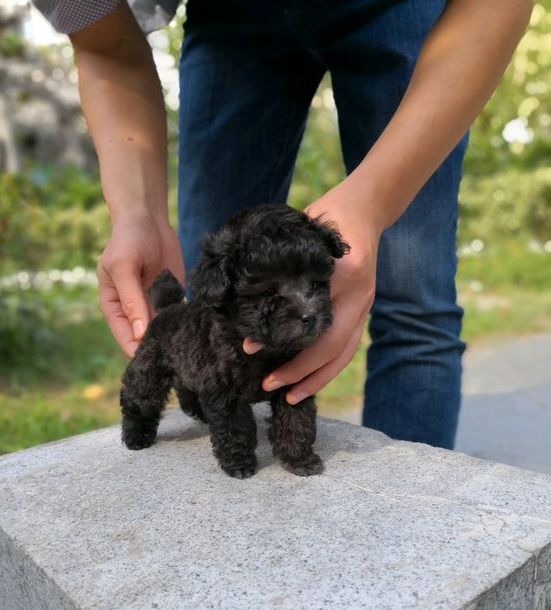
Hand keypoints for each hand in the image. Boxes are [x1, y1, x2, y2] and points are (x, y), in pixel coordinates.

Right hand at [98, 211, 184, 356]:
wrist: (148, 218)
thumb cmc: (128, 240)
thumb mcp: (124, 267)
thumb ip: (131, 300)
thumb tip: (139, 334)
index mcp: (114, 308)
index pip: (125, 340)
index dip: (139, 352)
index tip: (157, 359)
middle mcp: (133, 312)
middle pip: (146, 340)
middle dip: (160, 347)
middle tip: (179, 355)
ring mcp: (154, 307)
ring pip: (164, 332)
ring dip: (175, 338)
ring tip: (189, 345)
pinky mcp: (172, 299)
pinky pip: (179, 318)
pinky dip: (186, 324)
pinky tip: (197, 330)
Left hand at [247, 182, 380, 402]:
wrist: (365, 210)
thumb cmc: (324, 220)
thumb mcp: (300, 235)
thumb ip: (279, 269)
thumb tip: (247, 309)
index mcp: (343, 272)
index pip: (311, 315)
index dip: (282, 339)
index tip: (250, 348)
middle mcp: (358, 295)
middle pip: (331, 345)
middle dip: (299, 371)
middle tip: (268, 386)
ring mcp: (364, 306)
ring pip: (343, 354)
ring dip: (316, 379)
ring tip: (289, 397)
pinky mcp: (363, 313)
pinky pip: (347, 349)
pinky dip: (326, 369)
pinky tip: (307, 381)